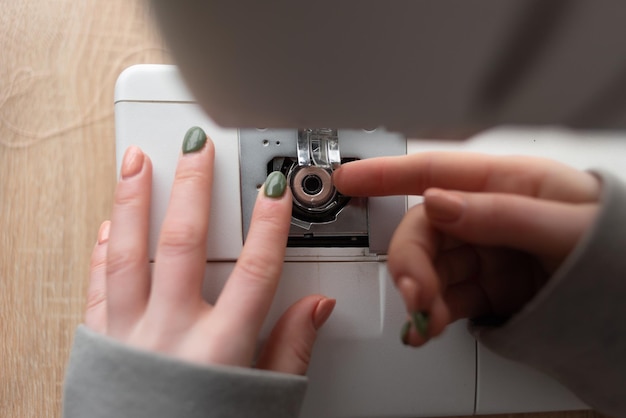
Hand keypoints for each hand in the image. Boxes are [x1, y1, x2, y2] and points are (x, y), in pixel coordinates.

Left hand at [85, 128, 334, 373]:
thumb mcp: (263, 402)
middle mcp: (173, 333)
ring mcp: (130, 334)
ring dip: (134, 201)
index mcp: (221, 349)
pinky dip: (104, 248)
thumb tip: (318, 307)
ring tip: (137, 162)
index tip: (275, 187)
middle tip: (195, 148)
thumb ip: (291, 350)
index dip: (270, 222)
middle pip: (186, 244)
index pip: (256, 269)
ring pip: (130, 252)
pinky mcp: (100, 342)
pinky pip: (100, 284)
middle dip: (194, 188)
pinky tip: (108, 221)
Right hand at [333, 152, 599, 345]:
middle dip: (410, 261)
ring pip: (429, 265)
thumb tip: (438, 202)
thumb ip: (501, 214)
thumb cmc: (615, 243)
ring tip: (427, 318)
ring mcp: (484, 251)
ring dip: (420, 292)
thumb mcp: (569, 226)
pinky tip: (430, 324)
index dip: (385, 173)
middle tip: (416, 293)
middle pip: (424, 228)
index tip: (349, 180)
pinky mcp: (486, 285)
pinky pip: (445, 294)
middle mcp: (486, 213)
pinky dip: (432, 312)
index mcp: (507, 182)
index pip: (434, 170)